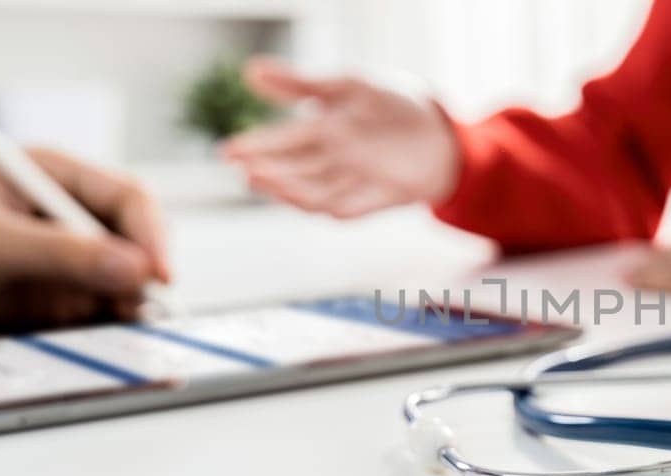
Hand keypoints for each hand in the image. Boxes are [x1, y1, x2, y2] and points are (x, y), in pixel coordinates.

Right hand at [222, 58, 458, 217]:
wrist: (443, 131)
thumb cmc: (394, 103)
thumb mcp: (350, 85)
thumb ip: (302, 84)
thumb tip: (250, 71)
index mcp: (321, 133)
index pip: (281, 142)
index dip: (255, 147)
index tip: (227, 151)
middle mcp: (332, 161)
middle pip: (293, 171)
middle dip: (268, 172)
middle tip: (244, 170)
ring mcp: (355, 182)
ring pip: (315, 193)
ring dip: (292, 190)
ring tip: (268, 181)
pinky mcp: (380, 199)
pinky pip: (352, 209)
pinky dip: (337, 207)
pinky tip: (320, 205)